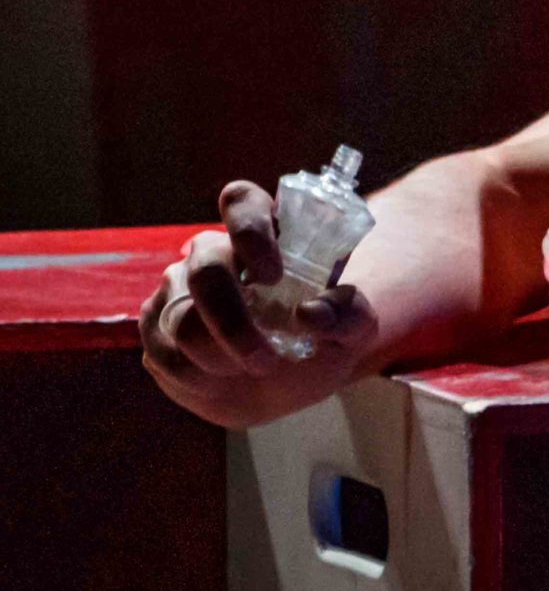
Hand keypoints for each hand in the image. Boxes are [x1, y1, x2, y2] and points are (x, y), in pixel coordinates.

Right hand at [139, 181, 379, 428]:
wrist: (277, 390)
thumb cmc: (315, 346)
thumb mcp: (352, 333)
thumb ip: (350, 316)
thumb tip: (313, 313)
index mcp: (267, 236)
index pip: (241, 201)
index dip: (250, 231)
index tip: (272, 276)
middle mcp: (215, 252)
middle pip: (206, 271)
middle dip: (235, 325)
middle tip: (267, 359)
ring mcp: (177, 287)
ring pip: (185, 321)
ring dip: (224, 359)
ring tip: (254, 368)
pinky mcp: (154, 323)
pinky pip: (166, 353)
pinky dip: (201, 378)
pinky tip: (221, 377)